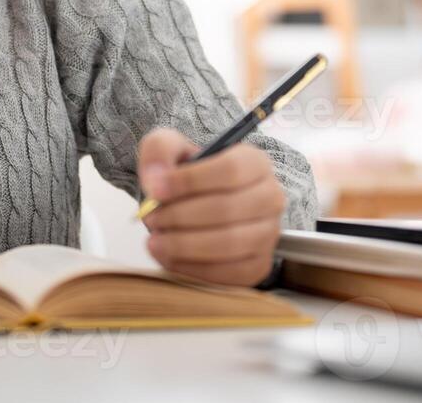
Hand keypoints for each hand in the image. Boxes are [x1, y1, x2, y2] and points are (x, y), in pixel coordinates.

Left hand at [136, 128, 285, 286]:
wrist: (195, 206)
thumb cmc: (187, 178)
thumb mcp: (169, 148)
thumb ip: (159, 151)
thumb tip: (156, 180)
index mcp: (254, 162)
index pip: (230, 170)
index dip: (190, 181)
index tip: (157, 191)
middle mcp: (270, 196)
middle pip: (227, 209)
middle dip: (180, 216)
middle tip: (151, 218)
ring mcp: (268, 233)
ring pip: (229, 244)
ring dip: (185, 245)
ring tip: (156, 241)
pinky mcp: (259, 264)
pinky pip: (230, 274)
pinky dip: (195, 269)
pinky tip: (170, 258)